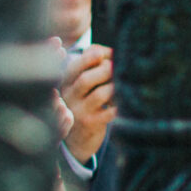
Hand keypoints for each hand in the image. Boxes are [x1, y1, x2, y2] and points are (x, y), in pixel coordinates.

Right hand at [60, 45, 114, 163]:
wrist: (77, 139)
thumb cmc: (85, 103)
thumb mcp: (82, 86)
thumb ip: (92, 66)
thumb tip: (109, 51)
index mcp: (66, 83)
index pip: (74, 66)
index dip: (90, 57)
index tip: (104, 53)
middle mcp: (69, 97)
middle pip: (85, 79)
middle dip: (105, 70)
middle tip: (117, 68)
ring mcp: (79, 112)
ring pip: (99, 95)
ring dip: (115, 86)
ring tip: (122, 84)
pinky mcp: (91, 124)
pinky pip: (110, 112)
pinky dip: (120, 104)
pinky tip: (124, 101)